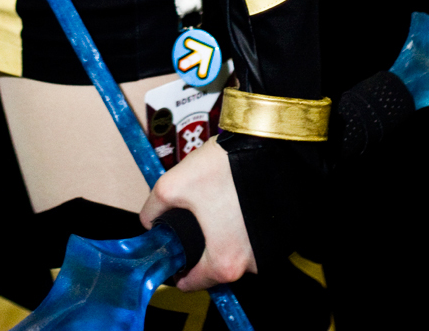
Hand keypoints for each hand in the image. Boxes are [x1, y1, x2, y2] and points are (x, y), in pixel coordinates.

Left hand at [140, 136, 255, 291]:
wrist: (267, 145)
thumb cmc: (227, 167)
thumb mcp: (174, 184)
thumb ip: (153, 208)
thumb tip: (150, 220)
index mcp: (224, 262)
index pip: (192, 283)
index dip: (177, 268)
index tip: (174, 257)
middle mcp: (251, 265)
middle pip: (214, 265)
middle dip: (200, 246)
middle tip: (193, 219)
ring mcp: (268, 251)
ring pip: (235, 251)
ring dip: (224, 234)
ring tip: (216, 204)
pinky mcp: (279, 234)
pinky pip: (253, 238)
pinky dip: (242, 226)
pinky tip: (234, 202)